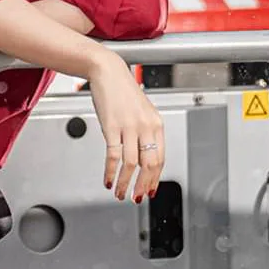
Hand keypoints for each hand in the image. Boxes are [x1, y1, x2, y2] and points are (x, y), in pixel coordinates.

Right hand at [87, 55, 162, 201]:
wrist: (108, 71)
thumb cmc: (122, 91)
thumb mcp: (140, 111)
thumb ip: (144, 132)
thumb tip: (142, 156)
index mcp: (156, 124)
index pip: (160, 158)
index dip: (155, 178)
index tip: (149, 190)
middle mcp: (146, 126)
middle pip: (149, 164)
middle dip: (143, 185)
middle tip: (136, 197)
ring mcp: (129, 126)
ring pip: (132, 164)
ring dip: (125, 183)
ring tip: (119, 192)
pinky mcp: (112, 126)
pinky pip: (114, 156)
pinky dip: (110, 172)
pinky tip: (107, 179)